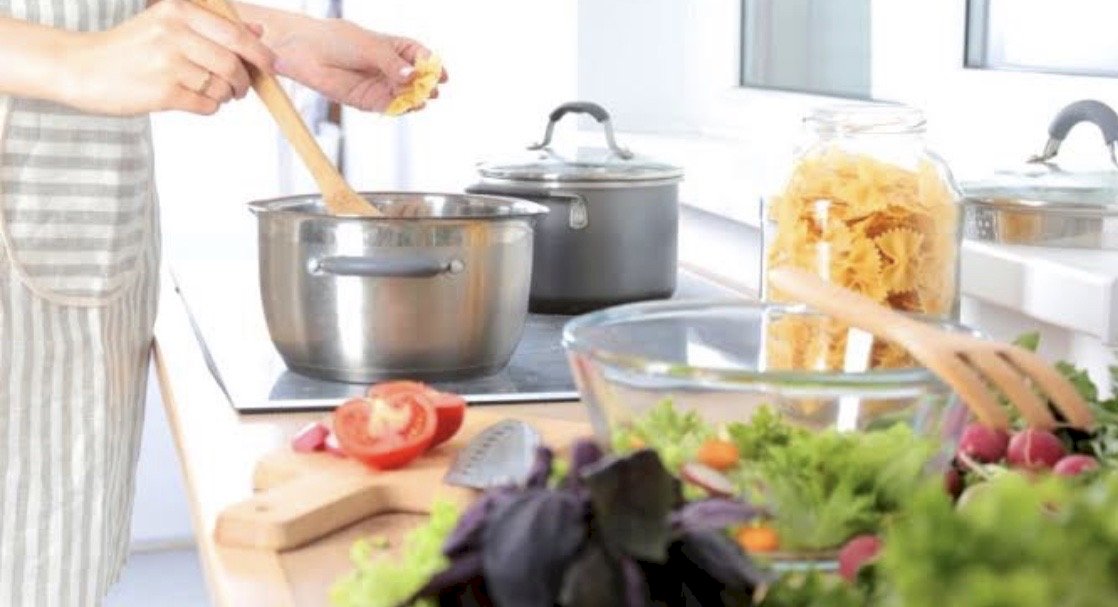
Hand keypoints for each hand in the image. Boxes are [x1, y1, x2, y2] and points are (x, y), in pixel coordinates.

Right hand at [60, 0, 273, 115]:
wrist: (81, 67)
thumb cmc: (129, 48)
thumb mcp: (167, 25)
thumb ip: (213, 26)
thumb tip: (256, 30)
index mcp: (178, 11)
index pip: (236, 34)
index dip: (260, 53)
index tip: (272, 65)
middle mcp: (174, 33)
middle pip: (233, 64)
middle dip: (243, 81)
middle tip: (240, 89)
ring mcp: (169, 63)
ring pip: (221, 88)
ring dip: (222, 96)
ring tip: (204, 91)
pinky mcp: (163, 92)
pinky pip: (206, 106)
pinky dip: (207, 107)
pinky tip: (190, 99)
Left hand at [265, 17, 447, 112]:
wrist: (305, 52)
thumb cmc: (337, 40)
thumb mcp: (370, 46)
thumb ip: (392, 63)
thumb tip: (413, 75)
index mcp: (394, 48)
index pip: (420, 56)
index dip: (432, 65)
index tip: (440, 73)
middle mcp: (390, 68)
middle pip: (417, 79)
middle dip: (427, 85)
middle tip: (432, 89)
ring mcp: (381, 85)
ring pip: (406, 95)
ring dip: (417, 98)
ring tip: (422, 98)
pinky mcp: (369, 101)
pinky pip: (391, 107)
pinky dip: (402, 109)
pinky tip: (409, 106)